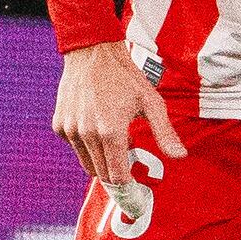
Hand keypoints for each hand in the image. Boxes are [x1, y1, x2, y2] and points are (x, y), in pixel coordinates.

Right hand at [51, 41, 185, 201]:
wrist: (92, 53)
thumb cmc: (125, 77)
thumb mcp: (151, 103)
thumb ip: (164, 133)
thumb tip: (180, 156)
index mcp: (111, 131)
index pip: (117, 176)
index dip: (128, 185)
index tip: (136, 186)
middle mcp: (87, 134)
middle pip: (102, 173)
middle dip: (116, 172)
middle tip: (129, 157)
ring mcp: (70, 130)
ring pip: (87, 163)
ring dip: (102, 159)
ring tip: (114, 136)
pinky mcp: (60, 126)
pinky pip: (75, 148)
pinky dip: (87, 145)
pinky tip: (97, 125)